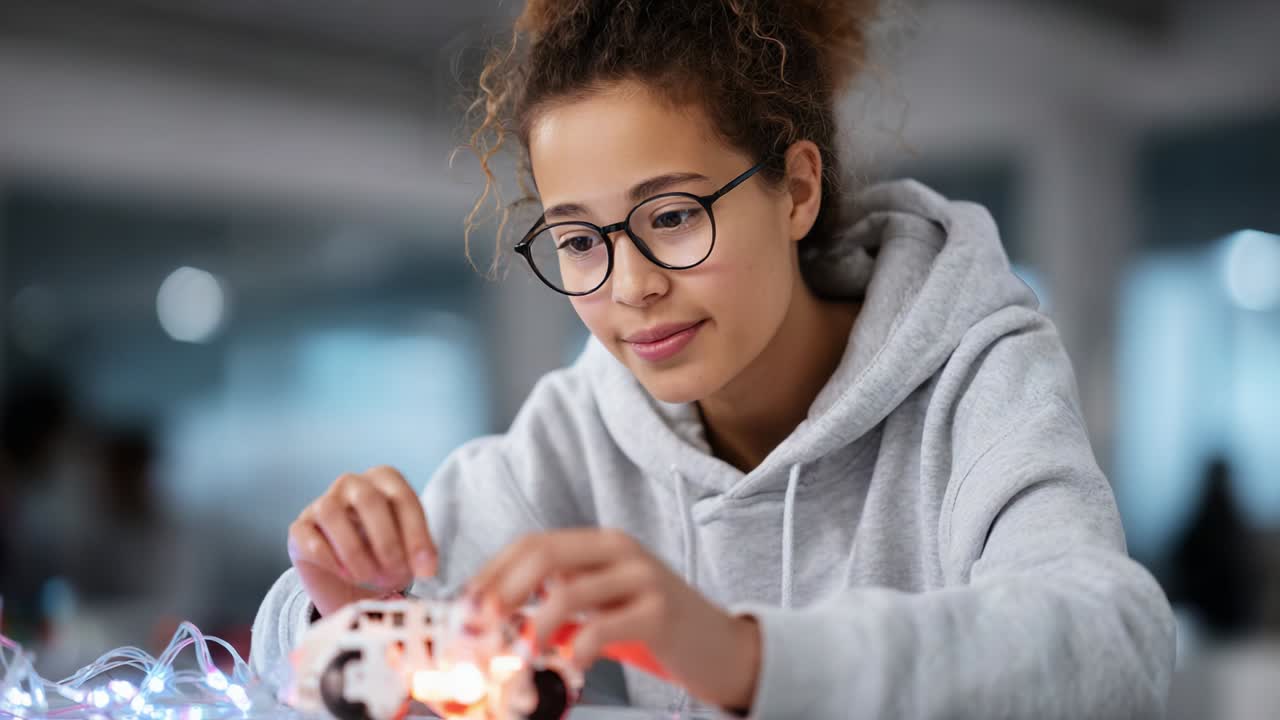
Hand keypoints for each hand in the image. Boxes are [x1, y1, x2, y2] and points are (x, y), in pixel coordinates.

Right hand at [288, 466, 437, 615]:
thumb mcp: (407, 553)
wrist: (346, 579)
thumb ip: (417, 556)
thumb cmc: (384, 556)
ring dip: (355, 552)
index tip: (426, 571)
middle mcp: (352, 483)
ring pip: (333, 514)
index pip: (404, 498)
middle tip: (394, 576)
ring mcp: (322, 502)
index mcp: (386, 479)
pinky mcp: (299, 528)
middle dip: (387, 543)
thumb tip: (426, 568)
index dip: (417, 536)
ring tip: (368, 577)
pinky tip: (346, 575)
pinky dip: (331, 561)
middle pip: (369, 500)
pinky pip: (310, 539)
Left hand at [466, 528, 760, 710]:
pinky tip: (572, 666)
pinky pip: (602, 627)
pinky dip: (575, 650)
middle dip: (501, 591)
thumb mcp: (603, 607)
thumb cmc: (656, 629)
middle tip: (480, 628)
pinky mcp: (660, 612)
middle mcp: (620, 551)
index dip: (492, 573)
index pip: (531, 544)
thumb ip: (560, 605)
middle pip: (542, 554)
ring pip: (567, 590)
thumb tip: (499, 620)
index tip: (466, 608)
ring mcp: (643, 577)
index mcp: (601, 545)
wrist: (723, 649)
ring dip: (532, 627)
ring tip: (523, 655)